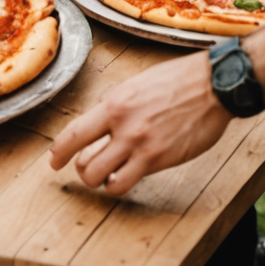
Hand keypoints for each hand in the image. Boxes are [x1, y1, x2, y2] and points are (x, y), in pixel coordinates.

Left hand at [49, 52, 230, 195]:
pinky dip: (119, 184)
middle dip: (81, 170)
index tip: (53, 161)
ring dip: (100, 181)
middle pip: (83, 163)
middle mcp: (122, 125)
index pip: (74, 133)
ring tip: (108, 174)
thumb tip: (100, 119)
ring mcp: (140, 145)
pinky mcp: (158, 160)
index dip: (58, 152)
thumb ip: (115, 104)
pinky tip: (125, 176)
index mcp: (114, 102)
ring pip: (101, 179)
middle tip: (87, 168)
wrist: (211, 86)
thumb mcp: (135, 84)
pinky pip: (125, 183)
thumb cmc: (176, 81)